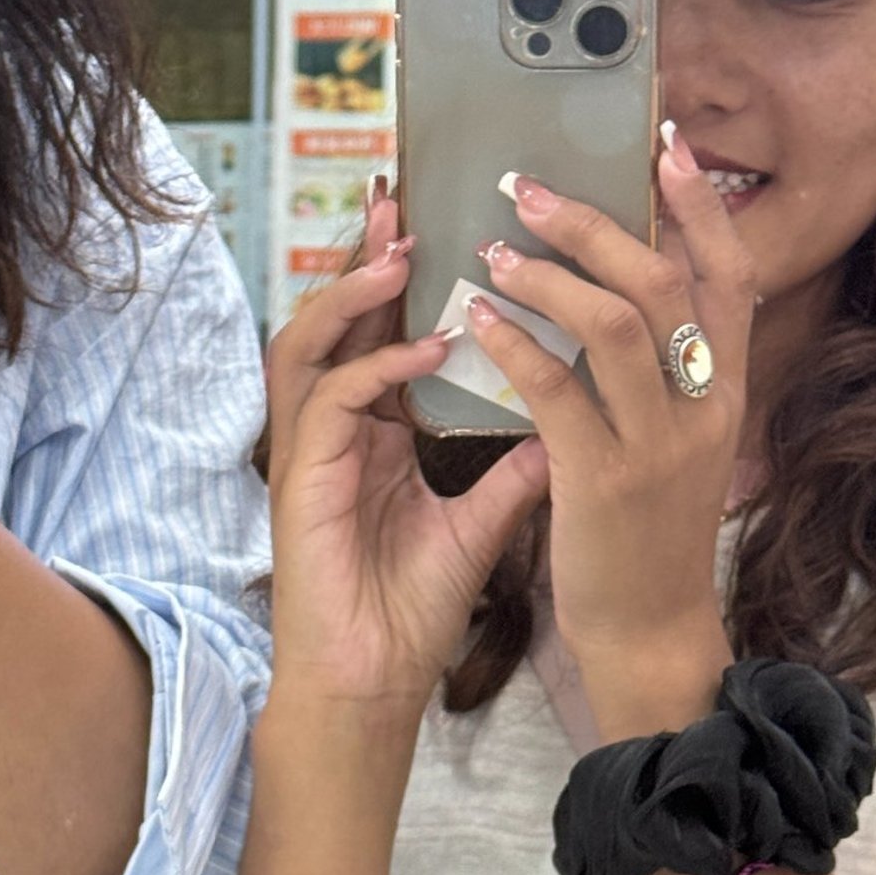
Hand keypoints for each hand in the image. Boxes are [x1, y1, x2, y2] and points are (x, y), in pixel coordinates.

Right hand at [265, 190, 549, 721]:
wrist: (371, 681)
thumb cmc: (411, 607)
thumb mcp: (482, 521)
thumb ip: (519, 466)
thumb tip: (576, 416)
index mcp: (371, 429)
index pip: (384, 330)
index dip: (406, 275)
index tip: (446, 219)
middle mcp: (335, 428)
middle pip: (337, 317)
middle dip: (364, 252)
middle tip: (400, 192)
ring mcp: (311, 450)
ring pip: (310, 340)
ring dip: (352, 292)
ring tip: (400, 249)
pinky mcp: (299, 478)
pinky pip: (331, 401)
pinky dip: (375, 368)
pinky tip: (423, 348)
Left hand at [461, 126, 754, 735]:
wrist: (651, 632)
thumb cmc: (648, 533)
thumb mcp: (677, 444)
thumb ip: (661, 376)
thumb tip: (621, 294)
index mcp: (727, 392)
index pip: (733, 277)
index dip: (702, 209)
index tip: (667, 147)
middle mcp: (705, 408)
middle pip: (669, 281)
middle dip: (597, 222)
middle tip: (527, 187)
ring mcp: (660, 444)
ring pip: (618, 324)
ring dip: (551, 273)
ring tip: (493, 246)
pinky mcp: (604, 480)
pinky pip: (559, 391)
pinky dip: (517, 344)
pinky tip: (477, 318)